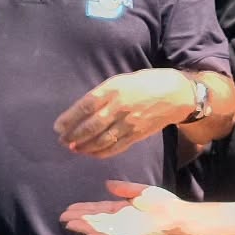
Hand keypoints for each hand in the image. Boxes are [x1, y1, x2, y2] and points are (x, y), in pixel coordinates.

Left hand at [54, 70, 193, 157]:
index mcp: (113, 89)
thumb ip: (104, 93)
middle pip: (91, 126)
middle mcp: (120, 107)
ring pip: (102, 139)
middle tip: (62, 141)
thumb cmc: (147, 83)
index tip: (58, 127)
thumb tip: (83, 110)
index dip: (69, 119)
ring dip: (85, 146)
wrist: (177, 94)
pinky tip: (92, 153)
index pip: (85, 107)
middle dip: (73, 136)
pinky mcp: (138, 134)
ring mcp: (130, 122)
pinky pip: (117, 147)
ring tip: (74, 148)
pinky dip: (102, 152)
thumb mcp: (122, 80)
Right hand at [61, 181, 183, 234]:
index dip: (84, 209)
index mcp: (123, 208)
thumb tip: (107, 184)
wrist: (177, 214)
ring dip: (85, 227)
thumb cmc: (163, 203)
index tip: (70, 208)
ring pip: (100, 228)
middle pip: (96, 218)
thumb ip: (124, 188)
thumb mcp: (141, 192)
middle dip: (79, 218)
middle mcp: (121, 219)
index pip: (99, 209)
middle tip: (62, 217)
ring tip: (69, 225)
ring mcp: (125, 228)